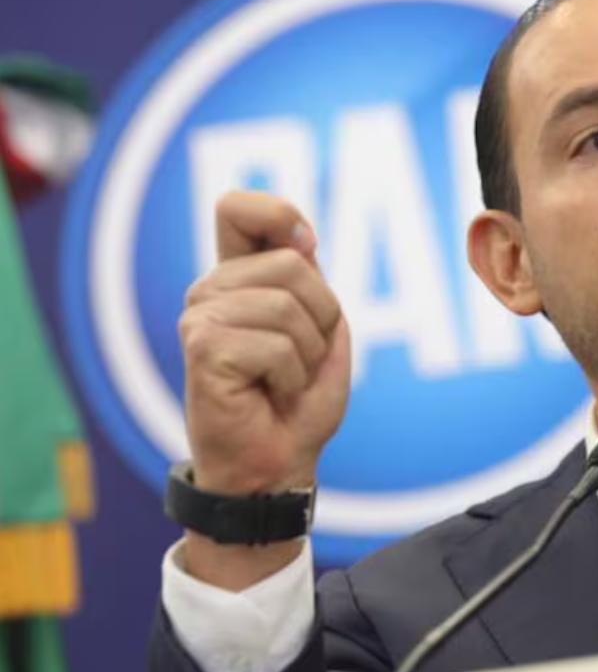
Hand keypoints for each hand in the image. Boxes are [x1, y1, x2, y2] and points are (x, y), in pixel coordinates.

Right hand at [177, 191, 349, 586]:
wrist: (277, 464)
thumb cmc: (299, 402)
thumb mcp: (322, 331)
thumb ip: (310, 280)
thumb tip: (302, 242)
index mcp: (239, 278)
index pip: (239, 207)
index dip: (278, 212)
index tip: (306, 244)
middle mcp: (211, 290)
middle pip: (292, 263)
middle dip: (322, 316)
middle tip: (302, 358)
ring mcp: (200, 316)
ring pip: (287, 305)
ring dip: (308, 352)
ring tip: (285, 379)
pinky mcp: (202, 348)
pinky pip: (276, 345)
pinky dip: (292, 376)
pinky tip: (270, 394)